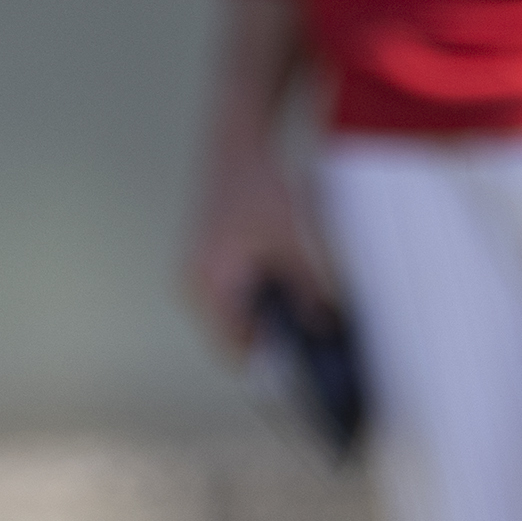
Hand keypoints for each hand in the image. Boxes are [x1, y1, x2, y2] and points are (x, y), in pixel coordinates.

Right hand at [185, 110, 339, 353]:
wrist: (237, 145)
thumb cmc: (255, 188)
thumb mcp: (292, 243)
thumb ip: (308, 290)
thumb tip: (324, 326)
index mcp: (211, 286)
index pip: (235, 350)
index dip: (268, 367)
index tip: (296, 376)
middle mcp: (197, 284)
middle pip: (235, 335)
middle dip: (270, 341)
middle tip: (307, 341)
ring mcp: (200, 272)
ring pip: (235, 315)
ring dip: (264, 318)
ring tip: (300, 311)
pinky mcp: (211, 259)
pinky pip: (234, 295)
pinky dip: (257, 298)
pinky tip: (284, 284)